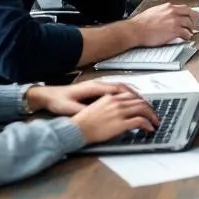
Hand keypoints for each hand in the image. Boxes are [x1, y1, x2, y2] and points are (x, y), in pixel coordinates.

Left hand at [27, 81, 141, 115]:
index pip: (121, 90)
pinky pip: (118, 90)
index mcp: (95, 88)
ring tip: (146, 106)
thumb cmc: (59, 101)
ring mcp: (99, 86)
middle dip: (140, 98)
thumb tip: (97, 114)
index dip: (134, 98)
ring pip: (123, 88)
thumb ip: (84, 110)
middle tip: (150, 109)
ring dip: (135, 96)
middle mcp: (99, 85)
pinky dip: (127, 95)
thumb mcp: (70, 108)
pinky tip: (131, 102)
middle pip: (126, 88)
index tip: (144, 107)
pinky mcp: (97, 90)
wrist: (48, 95)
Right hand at [70, 92, 160, 143]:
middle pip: (140, 101)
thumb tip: (120, 111)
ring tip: (155, 123)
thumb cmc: (84, 122)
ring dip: (152, 116)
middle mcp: (116, 102)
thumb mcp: (97, 108)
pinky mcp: (120, 123)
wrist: (76, 129)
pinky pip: (140, 121)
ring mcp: (119, 112)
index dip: (142, 101)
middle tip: (154, 116)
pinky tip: (149, 129)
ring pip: (143, 109)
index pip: (132, 95)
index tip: (146, 107)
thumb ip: (110, 106)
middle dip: (150, 108)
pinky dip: (148, 124)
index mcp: (110, 97)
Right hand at [128, 2, 198, 47]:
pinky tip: (185, 38)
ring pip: (190, 24)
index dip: (189, 14)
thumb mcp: (154, 11)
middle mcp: (173, 12)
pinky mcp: (174, 30)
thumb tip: (168, 15)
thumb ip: (164, 12)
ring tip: (188, 34)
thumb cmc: (141, 23)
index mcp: (168, 7)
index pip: (185, 7)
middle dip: (194, 20)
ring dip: (190, 30)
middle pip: (191, 14)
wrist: (136, 30)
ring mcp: (174, 21)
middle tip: (193, 26)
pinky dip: (187, 36)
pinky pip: (186, 33)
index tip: (191, 17)